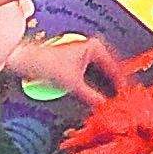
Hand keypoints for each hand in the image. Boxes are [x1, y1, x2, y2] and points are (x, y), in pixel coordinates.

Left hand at [6, 32, 127, 103]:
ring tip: (111, 102)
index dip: (121, 84)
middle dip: (113, 87)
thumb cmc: (46, 62)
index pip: (116, 68)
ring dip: (105, 89)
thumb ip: (91, 97)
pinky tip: (97, 98)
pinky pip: (93, 78)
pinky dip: (95, 88)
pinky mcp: (76, 65)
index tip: (126, 96)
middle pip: (109, 72)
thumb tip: (104, 106)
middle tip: (121, 101)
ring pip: (101, 76)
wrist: (26, 61)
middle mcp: (91, 49)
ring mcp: (84, 57)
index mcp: (95, 47)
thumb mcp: (73, 83)